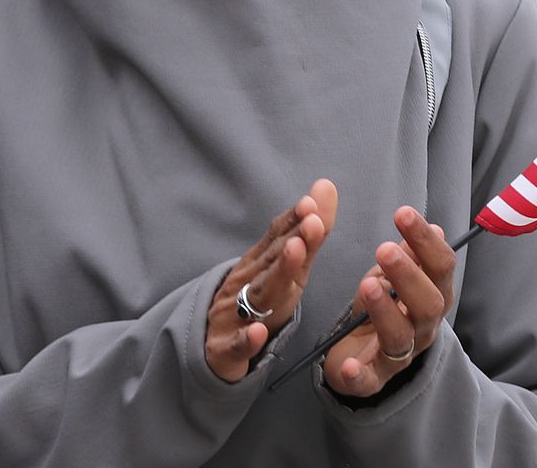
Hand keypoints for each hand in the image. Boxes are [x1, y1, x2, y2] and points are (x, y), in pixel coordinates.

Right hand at [206, 178, 338, 381]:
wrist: (211, 347)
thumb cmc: (256, 300)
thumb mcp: (284, 268)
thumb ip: (307, 232)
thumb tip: (325, 186)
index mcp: (260, 265)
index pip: (277, 239)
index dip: (294, 221)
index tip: (311, 203)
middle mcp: (246, 284)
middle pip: (271, 262)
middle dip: (292, 241)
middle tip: (312, 221)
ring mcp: (234, 315)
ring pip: (258, 296)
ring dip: (277, 275)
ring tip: (295, 254)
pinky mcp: (226, 350)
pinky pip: (237, 345)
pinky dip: (247, 339)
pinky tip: (258, 333)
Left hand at [323, 206, 456, 396]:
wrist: (362, 356)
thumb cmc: (383, 308)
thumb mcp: (394, 277)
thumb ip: (411, 256)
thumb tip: (435, 228)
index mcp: (434, 297)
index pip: (441, 267)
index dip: (426, 241)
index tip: (403, 213)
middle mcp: (424, 328)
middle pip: (428, 304)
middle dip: (408, 275)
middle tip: (383, 249)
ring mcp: (400, 356)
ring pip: (401, 337)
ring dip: (385, 310)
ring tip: (367, 285)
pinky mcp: (372, 380)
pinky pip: (368, 380)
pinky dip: (358, 373)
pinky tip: (348, 363)